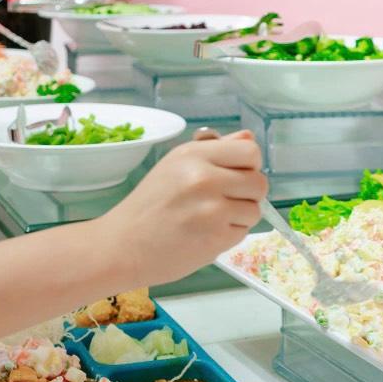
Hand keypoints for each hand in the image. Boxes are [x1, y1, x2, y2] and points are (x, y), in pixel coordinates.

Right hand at [101, 131, 265, 287]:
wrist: (124, 245)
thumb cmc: (149, 205)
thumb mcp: (176, 165)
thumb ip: (215, 151)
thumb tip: (248, 137)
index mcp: (194, 155)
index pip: (250, 150)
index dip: (249, 164)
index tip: (237, 174)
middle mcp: (205, 178)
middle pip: (259, 182)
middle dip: (248, 193)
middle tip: (224, 200)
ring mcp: (212, 209)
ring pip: (254, 209)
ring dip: (239, 216)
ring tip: (211, 219)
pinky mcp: (215, 238)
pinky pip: (243, 232)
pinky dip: (229, 234)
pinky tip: (205, 233)